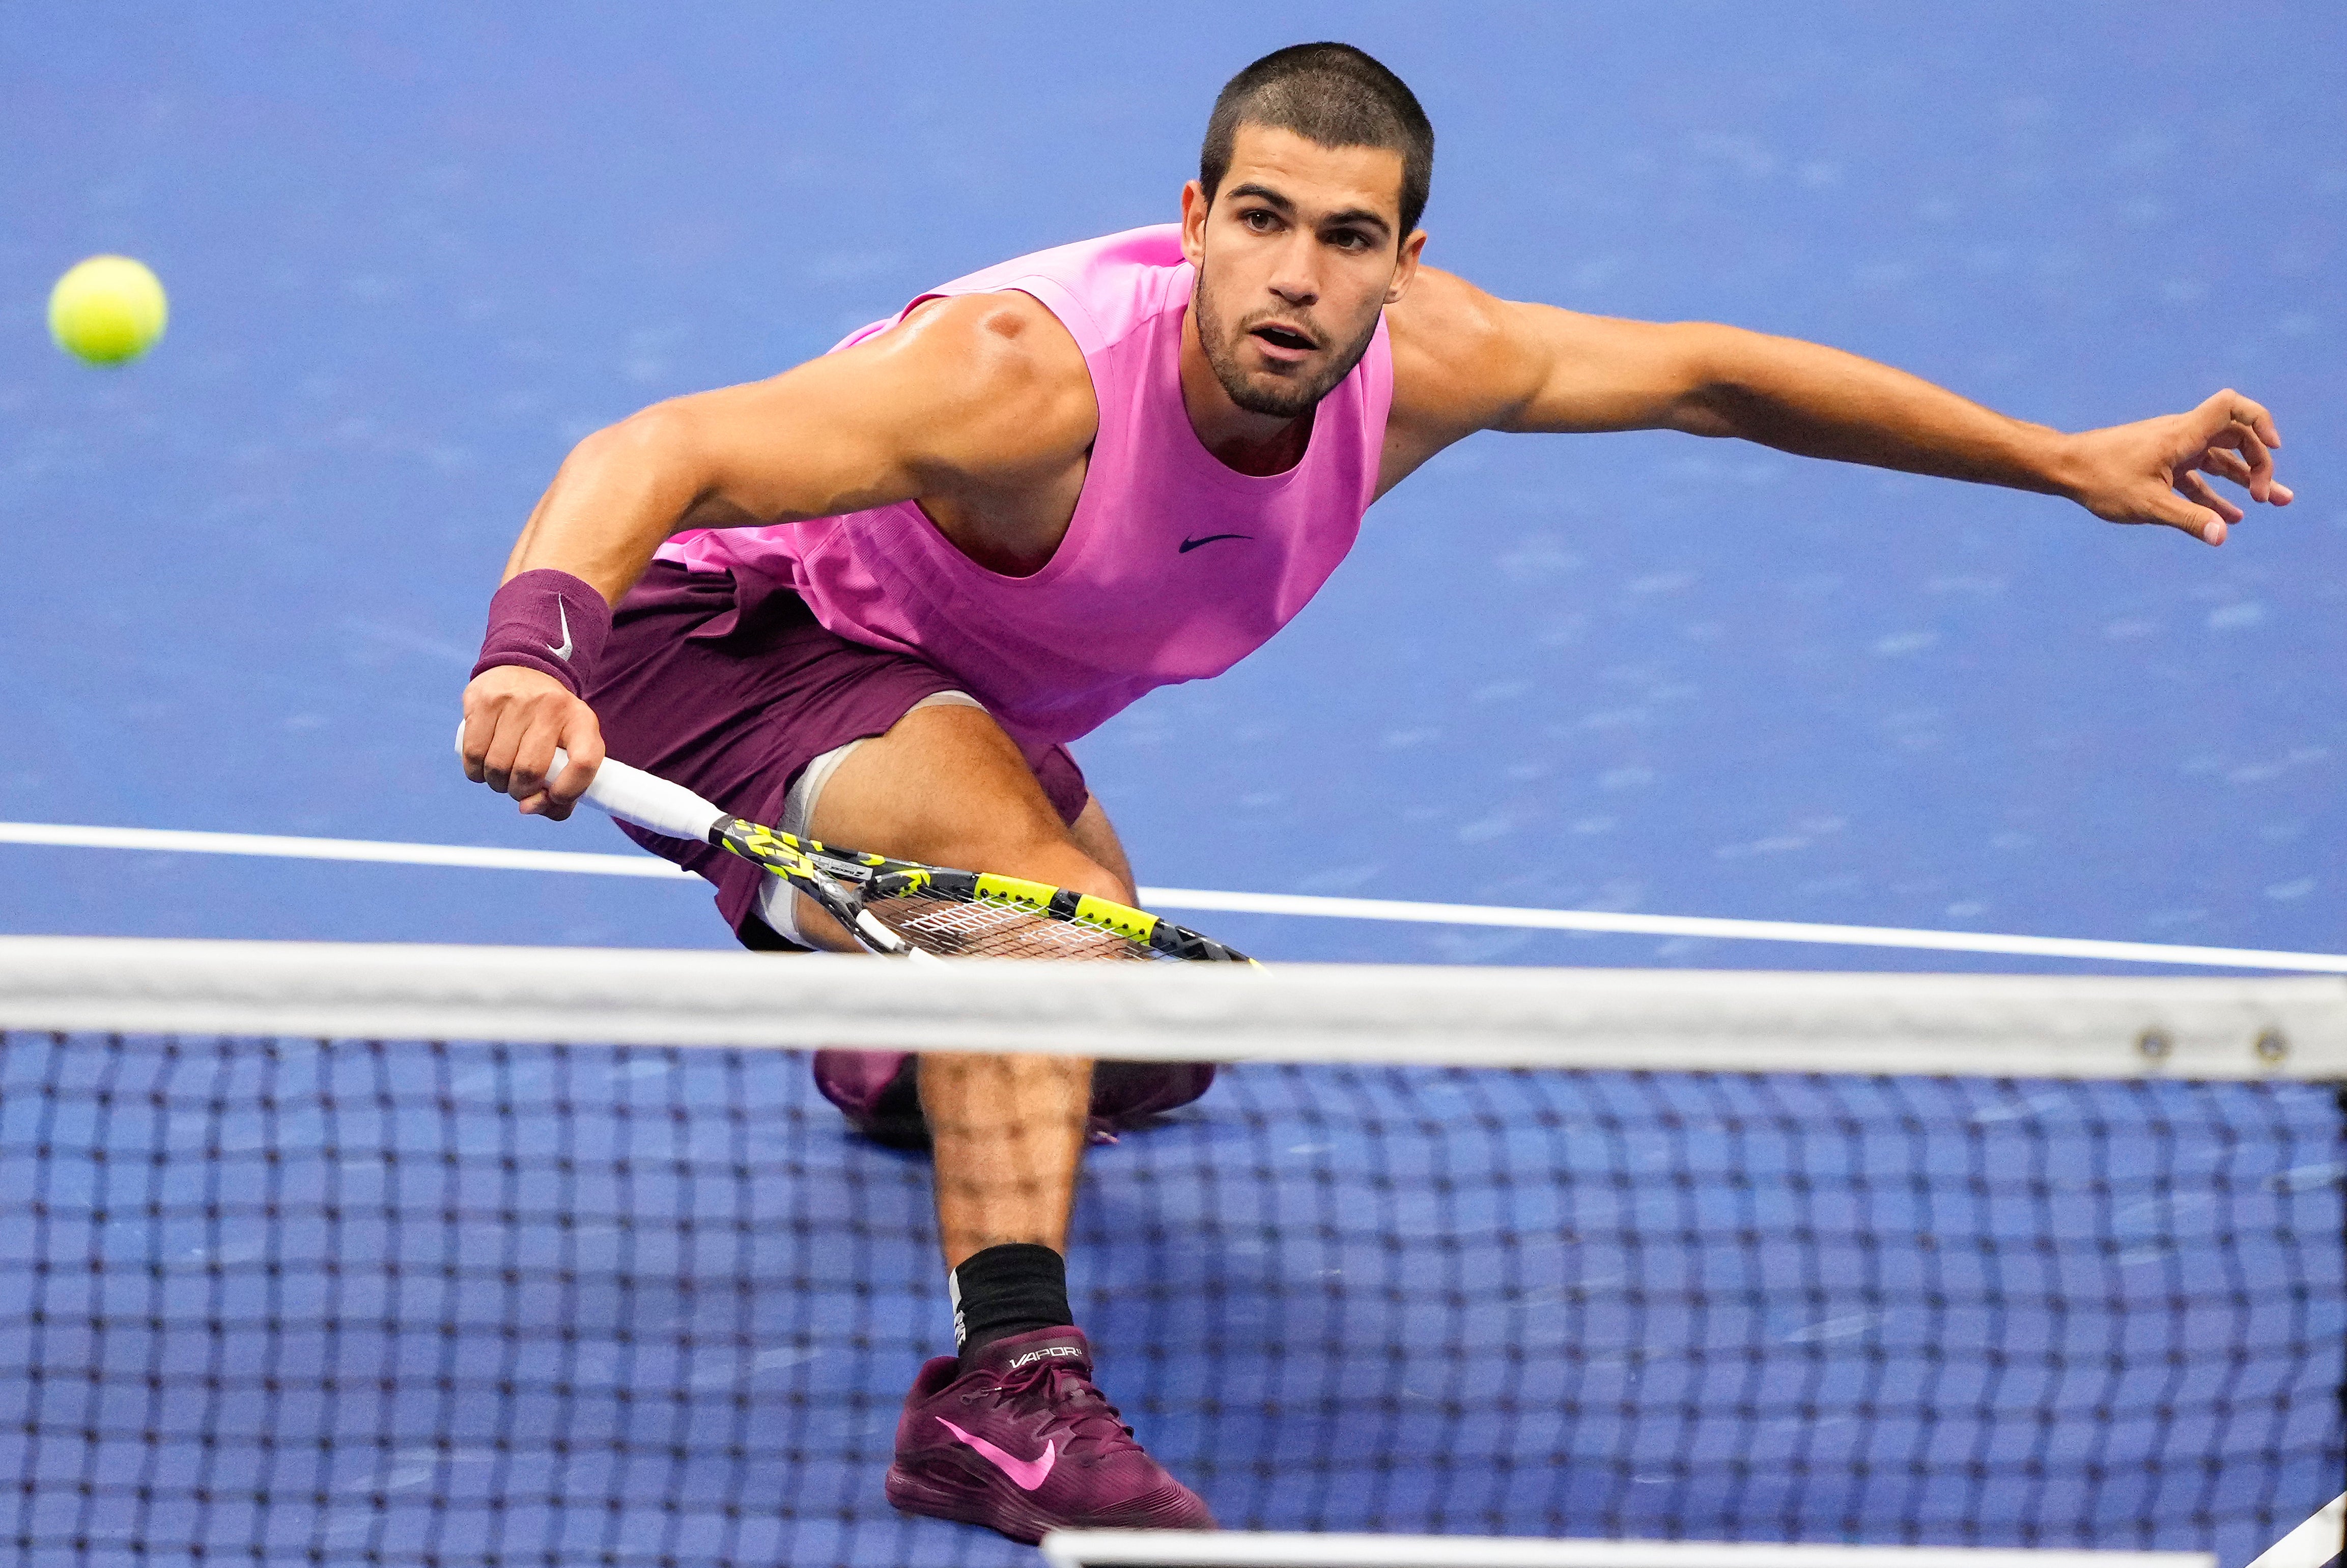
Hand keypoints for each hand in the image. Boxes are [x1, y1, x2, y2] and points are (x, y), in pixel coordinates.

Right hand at [459, 666, 605, 819]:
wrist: (524, 672)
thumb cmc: (550, 724)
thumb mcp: (570, 747)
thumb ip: (562, 789)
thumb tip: (528, 809)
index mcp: (582, 721)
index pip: (585, 763)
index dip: (569, 792)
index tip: (554, 798)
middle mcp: (551, 706)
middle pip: (530, 771)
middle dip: (519, 792)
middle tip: (518, 786)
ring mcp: (516, 701)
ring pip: (498, 766)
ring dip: (496, 784)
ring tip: (502, 775)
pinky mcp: (484, 700)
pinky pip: (474, 754)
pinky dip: (476, 772)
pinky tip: (482, 767)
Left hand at [2063, 388, 2292, 545]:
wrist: (2064, 468)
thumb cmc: (2101, 480)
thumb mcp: (2147, 504)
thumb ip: (2188, 519)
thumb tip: (2222, 537)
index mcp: (2183, 434)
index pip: (2232, 406)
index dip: (2261, 420)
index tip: (2274, 448)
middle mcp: (2182, 436)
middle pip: (2236, 437)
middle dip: (2258, 463)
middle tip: (2265, 497)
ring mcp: (2172, 450)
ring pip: (2219, 460)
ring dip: (2244, 479)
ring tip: (2270, 502)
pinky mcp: (2161, 465)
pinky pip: (2196, 476)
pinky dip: (2214, 493)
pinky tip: (2228, 517)